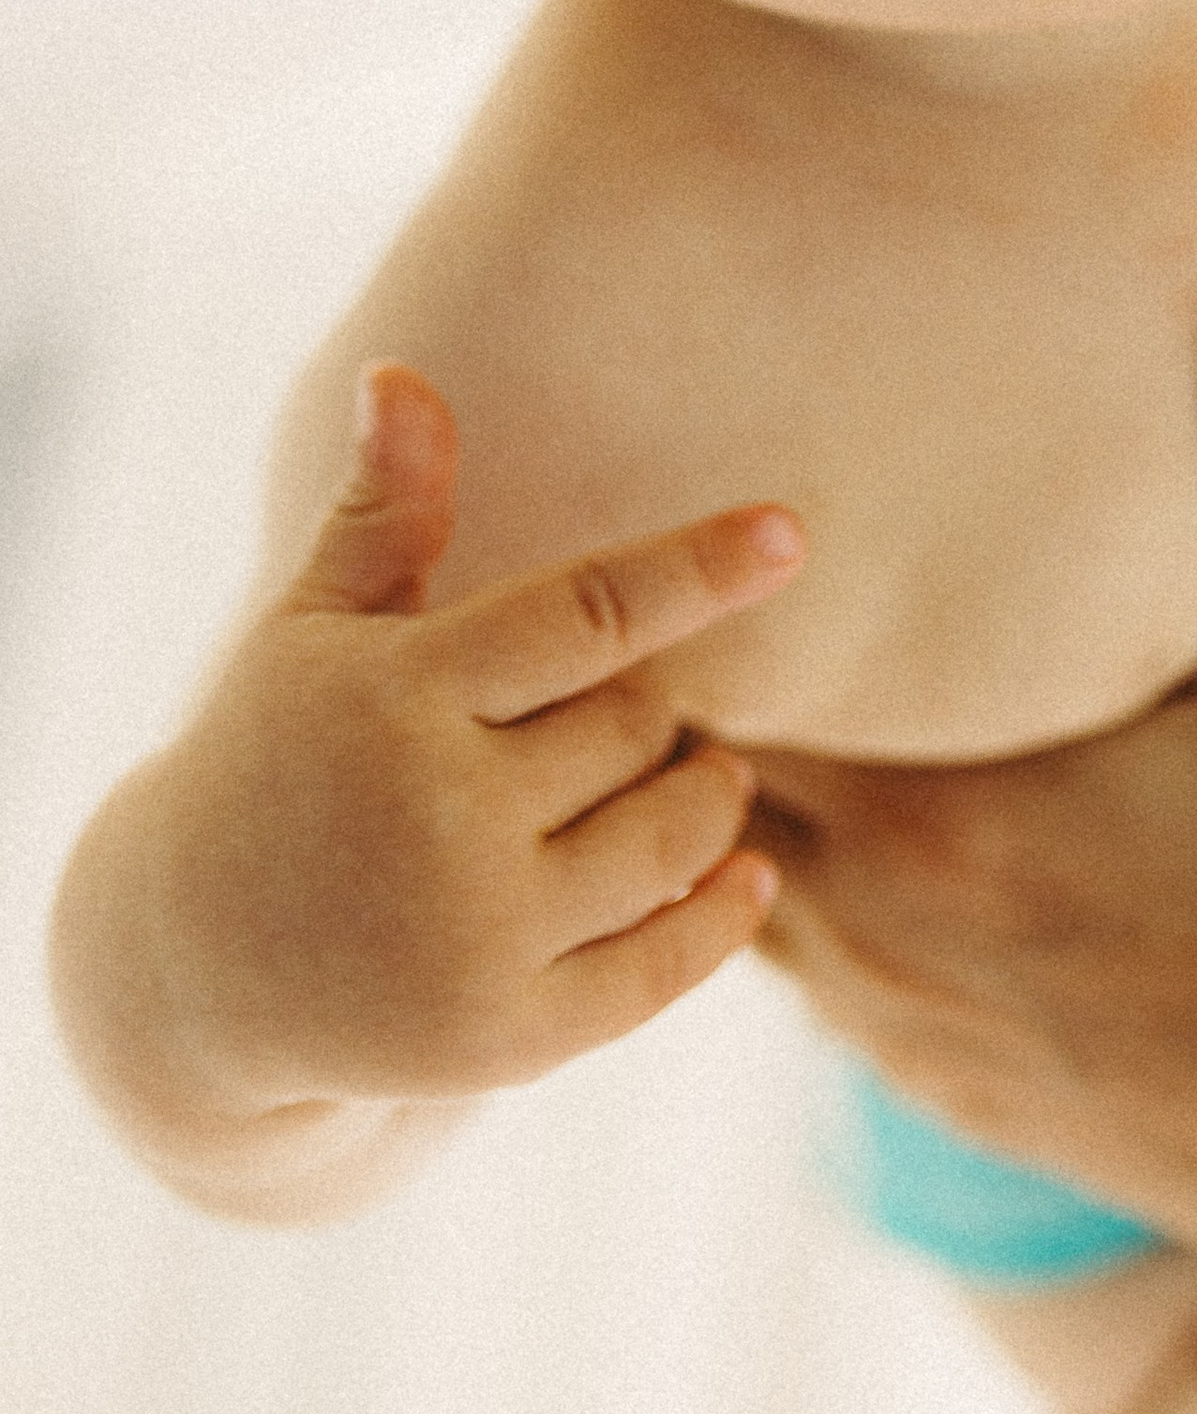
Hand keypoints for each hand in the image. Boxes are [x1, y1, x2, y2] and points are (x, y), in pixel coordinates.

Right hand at [133, 364, 803, 1121]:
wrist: (187, 974)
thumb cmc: (275, 761)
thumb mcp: (313, 635)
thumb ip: (383, 514)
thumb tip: (401, 373)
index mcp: (396, 698)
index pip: (582, 614)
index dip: (694, 569)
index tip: (792, 531)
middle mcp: (436, 818)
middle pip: (637, 723)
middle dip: (653, 705)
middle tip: (629, 707)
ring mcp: (472, 938)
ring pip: (670, 835)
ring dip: (709, 796)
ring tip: (697, 774)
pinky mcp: (503, 1040)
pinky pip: (661, 965)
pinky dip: (721, 909)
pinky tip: (745, 870)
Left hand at [739, 212, 1196, 1307]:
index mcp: (944, 824)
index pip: (715, 696)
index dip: (678, 597)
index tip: (671, 483)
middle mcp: (895, 943)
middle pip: (698, 796)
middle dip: (688, 681)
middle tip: (694, 551)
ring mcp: (928, 1042)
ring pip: (746, 896)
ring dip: (749, 790)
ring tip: (773, 669)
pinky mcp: (984, 1108)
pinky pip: (826, 982)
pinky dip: (811, 890)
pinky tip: (882, 821)